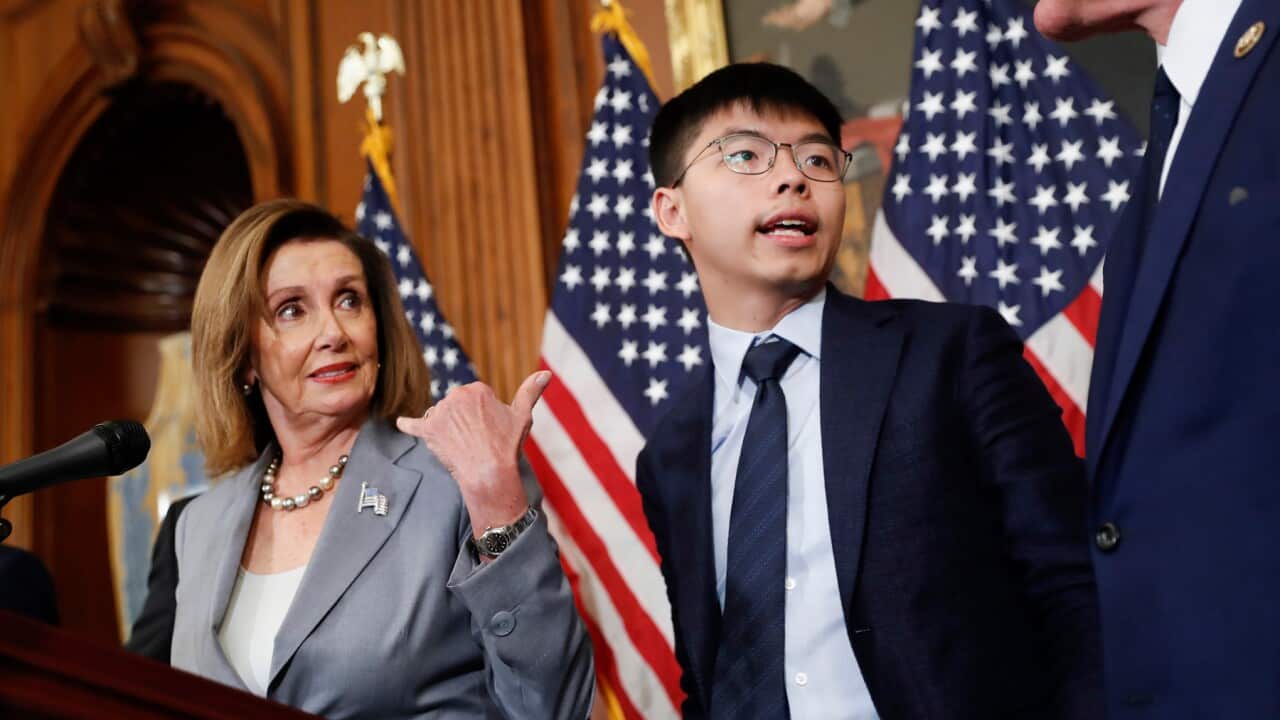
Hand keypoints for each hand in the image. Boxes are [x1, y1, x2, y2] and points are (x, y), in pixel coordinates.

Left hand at [396, 371, 549, 537]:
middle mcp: (455, 396)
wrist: (489, 472)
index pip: (475, 399)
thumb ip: (531, 390)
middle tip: (477, 441)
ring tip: (462, 446)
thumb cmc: (507, 445)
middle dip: (464, 420)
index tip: (490, 431)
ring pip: (441, 417)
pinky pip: (413, 425)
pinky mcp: (428, 431)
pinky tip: (399, 423)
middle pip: (456, 406)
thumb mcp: (523, 415)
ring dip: (447, 428)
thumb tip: (547, 373)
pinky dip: (406, 424)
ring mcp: (439, 413)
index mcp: (476, 389)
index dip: (483, 417)